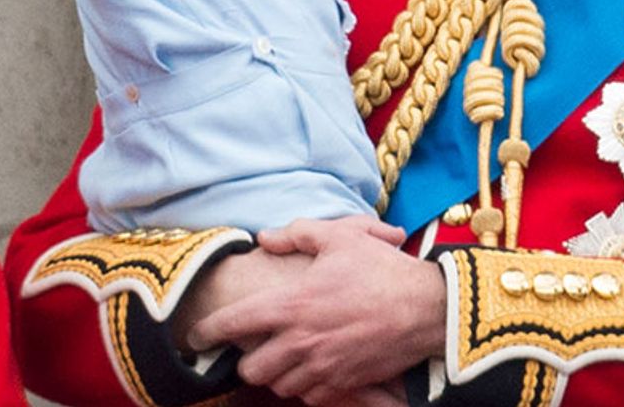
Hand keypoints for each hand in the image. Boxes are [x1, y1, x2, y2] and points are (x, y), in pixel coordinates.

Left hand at [189, 216, 436, 405]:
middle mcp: (301, 342)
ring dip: (275, 373)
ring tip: (284, 355)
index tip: (195, 337)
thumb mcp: (339, 238)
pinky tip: (312, 368)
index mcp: (290, 305)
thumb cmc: (382, 270)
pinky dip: (305, 386)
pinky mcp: (346, 383)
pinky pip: (310, 396)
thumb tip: (265, 237)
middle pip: (250, 369)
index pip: (232, 325)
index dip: (206, 332)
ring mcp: (323, 367)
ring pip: (278, 386)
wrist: (428, 309)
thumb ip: (296, 233)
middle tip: (253, 346)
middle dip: (246, 359)